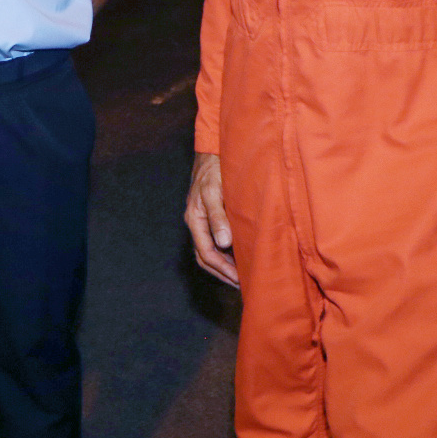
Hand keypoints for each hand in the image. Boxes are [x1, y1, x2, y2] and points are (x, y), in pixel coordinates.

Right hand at [184, 152, 238, 286]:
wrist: (213, 152)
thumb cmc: (214, 170)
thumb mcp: (215, 192)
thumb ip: (218, 217)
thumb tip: (224, 243)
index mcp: (194, 219)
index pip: (205, 253)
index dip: (222, 269)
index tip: (239, 279)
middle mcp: (197, 223)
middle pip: (205, 256)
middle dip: (222, 273)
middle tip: (242, 285)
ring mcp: (203, 220)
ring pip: (210, 250)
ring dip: (224, 265)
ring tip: (242, 275)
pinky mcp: (212, 216)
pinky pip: (216, 240)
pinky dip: (227, 253)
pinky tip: (240, 255)